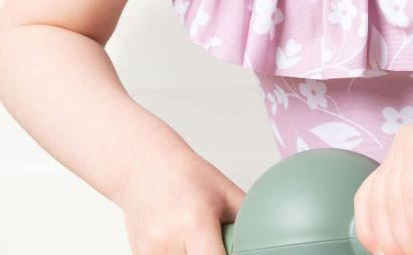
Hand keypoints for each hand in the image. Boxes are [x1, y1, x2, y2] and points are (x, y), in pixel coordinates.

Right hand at [118, 149, 245, 254]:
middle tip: (214, 241)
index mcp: (195, 223)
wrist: (146, 166)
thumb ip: (247, 219)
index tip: (234, 254)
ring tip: (196, 239)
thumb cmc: (187, 175)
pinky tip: (179, 241)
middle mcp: (169, 241)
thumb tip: (266, 237)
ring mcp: (150, 252)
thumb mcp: (226, 192)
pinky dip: (178, 254)